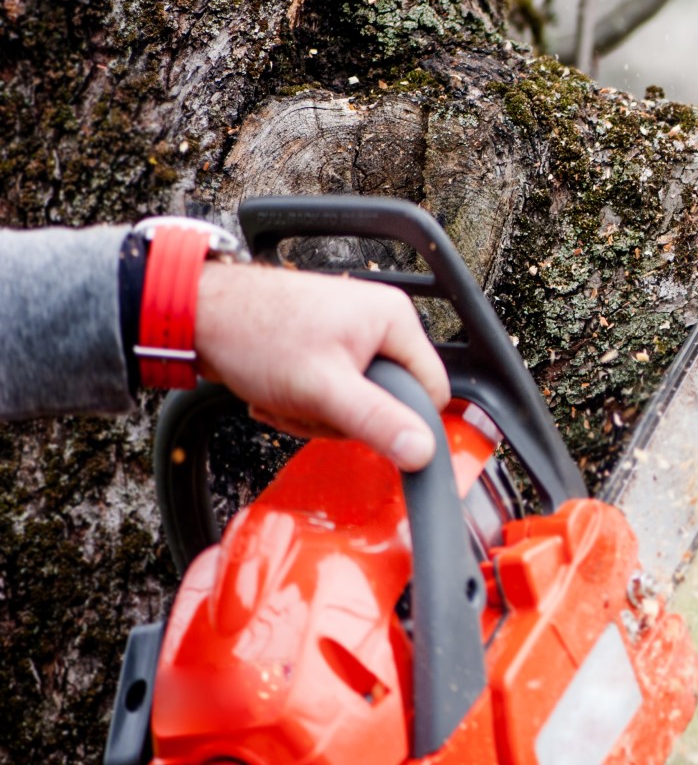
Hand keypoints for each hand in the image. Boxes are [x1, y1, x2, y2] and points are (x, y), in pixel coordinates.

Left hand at [192, 263, 450, 470]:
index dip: (399, 419)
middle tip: (308, 405)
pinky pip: (332, 393)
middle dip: (342, 417)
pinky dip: (303, 402)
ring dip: (316, 413)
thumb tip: (424, 451)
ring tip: (285, 396)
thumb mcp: (323, 388)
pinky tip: (277, 392)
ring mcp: (350, 334)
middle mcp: (378, 322)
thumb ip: (377, 421)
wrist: (197, 314)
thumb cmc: (254, 334)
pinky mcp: (324, 346)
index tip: (359, 423)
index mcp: (394, 319)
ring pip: (356, 402)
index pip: (430, 390)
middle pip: (388, 400)